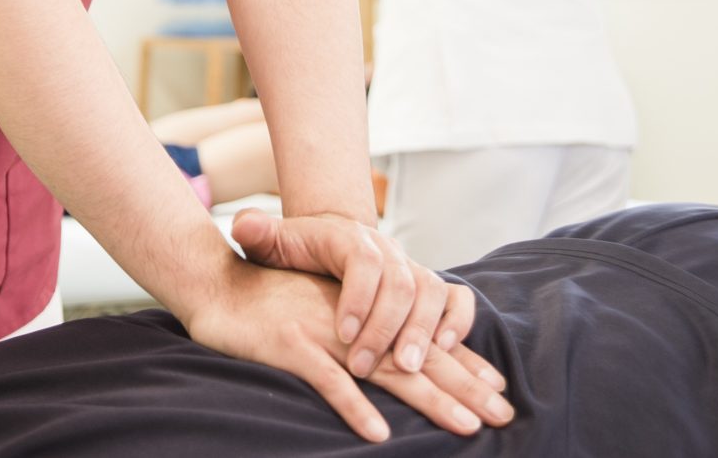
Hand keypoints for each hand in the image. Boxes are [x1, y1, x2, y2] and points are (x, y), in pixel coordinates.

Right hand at [183, 254, 514, 443]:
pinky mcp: (288, 345)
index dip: (458, 362)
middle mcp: (348, 318)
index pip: (418, 338)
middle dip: (462, 388)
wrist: (215, 283)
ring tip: (466, 428)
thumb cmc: (265, 302)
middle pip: (414, 356)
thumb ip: (354, 331)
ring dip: (428, 400)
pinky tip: (378, 435)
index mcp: (358, 310)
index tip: (497, 386)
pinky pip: (326, 379)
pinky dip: (353, 406)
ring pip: (384, 369)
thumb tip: (389, 361)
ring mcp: (319, 330)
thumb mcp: (317, 311)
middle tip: (503, 415)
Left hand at [232, 209, 487, 380]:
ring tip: (407, 367)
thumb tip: (243, 226)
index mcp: (348, 237)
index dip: (357, 296)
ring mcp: (410, 267)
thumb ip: (258, 233)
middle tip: (364, 365)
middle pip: (399, 281)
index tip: (342, 333)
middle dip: (385, 326)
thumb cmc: (296, 249)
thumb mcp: (272, 241)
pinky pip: (456, 298)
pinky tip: (447, 350)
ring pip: (430, 291)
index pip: (362, 260)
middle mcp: (386, 250)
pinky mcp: (428, 288)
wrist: (326, 241)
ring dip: (423, 330)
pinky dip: (457, 321)